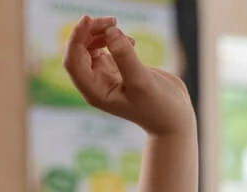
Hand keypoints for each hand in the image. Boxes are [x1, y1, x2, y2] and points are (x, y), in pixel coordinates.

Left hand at [63, 15, 194, 136]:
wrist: (173, 117)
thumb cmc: (158, 107)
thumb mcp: (142, 82)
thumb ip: (125, 57)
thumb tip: (110, 31)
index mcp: (95, 92)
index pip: (73, 62)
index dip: (75, 38)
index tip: (87, 19)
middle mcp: (96, 84)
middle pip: (79, 50)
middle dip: (89, 31)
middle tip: (112, 21)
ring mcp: (105, 76)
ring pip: (90, 46)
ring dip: (99, 32)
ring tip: (117, 25)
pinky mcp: (117, 69)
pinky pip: (105, 47)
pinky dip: (113, 38)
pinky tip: (131, 41)